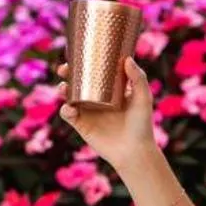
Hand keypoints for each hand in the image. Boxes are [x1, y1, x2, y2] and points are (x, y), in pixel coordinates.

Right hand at [57, 57, 160, 172]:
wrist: (134, 151)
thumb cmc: (142, 125)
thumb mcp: (143, 98)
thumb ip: (138, 78)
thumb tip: (127, 59)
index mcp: (110, 90)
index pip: (95, 73)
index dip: (85, 63)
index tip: (80, 54)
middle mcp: (96, 100)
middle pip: (77, 83)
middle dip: (67, 74)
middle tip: (64, 69)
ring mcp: (88, 112)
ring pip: (69, 97)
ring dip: (62, 90)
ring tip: (63, 88)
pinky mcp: (82, 126)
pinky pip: (68, 115)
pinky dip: (65, 110)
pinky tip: (69, 107)